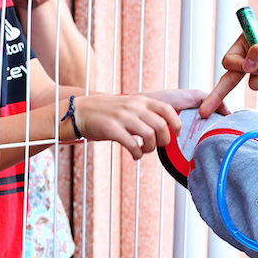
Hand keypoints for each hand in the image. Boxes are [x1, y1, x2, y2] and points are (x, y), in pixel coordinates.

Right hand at [70, 89, 202, 158]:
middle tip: (156, 146)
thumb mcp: (130, 106)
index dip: (176, 124)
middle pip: (161, 126)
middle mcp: (134, 107)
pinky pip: (132, 144)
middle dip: (163, 141)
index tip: (175, 134)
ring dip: (150, 148)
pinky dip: (137, 154)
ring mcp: (123, 117)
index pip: (167, 109)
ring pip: (149, 135)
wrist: (81, 112)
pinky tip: (134, 156)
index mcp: (141, 101)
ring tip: (143, 151)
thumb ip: (147, 113)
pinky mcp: (112, 128)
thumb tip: (166, 127)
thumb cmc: (108, 112)